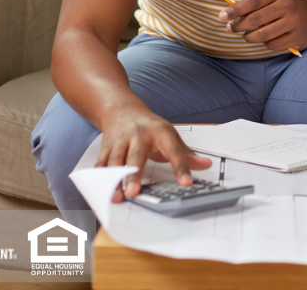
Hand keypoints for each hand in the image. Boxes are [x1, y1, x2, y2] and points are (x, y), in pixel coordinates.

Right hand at [96, 108, 211, 202]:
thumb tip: (206, 164)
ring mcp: (121, 140)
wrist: (123, 110)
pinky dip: (100, 176)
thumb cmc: (150, 127)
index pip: (174, 151)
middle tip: (134, 192)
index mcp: (161, 132)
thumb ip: (186, 154)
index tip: (186, 183)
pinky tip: (100, 189)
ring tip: (117, 197)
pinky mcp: (106, 146)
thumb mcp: (171, 136)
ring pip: (116, 160)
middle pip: (137, 155)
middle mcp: (139, 134)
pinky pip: (101, 162)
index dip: (181, 167)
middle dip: (134, 174)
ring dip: (115, 179)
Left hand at [220, 0, 306, 52]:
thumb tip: (229, 15)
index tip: (222, 16)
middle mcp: (288, 5)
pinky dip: (264, 44)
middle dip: (238, 25)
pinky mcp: (297, 37)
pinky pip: (272, 45)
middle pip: (255, 19)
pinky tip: (266, 39)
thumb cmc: (287, 6)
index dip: (235, 10)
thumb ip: (256, 5)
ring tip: (247, 35)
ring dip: (249, 37)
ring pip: (262, 35)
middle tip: (231, 28)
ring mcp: (294, 22)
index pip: (253, 1)